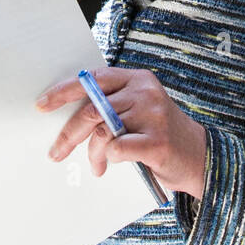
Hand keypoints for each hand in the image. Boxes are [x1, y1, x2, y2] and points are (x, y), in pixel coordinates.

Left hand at [36, 67, 207, 199]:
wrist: (201, 158)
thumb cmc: (160, 136)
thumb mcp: (138, 111)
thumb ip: (111, 106)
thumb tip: (68, 115)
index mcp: (137, 79)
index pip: (93, 79)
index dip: (64, 91)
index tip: (42, 104)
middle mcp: (145, 92)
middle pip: (92, 108)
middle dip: (68, 134)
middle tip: (56, 152)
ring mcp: (154, 115)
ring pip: (102, 131)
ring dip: (93, 153)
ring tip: (96, 166)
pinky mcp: (158, 141)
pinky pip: (117, 148)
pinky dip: (109, 159)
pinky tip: (113, 164)